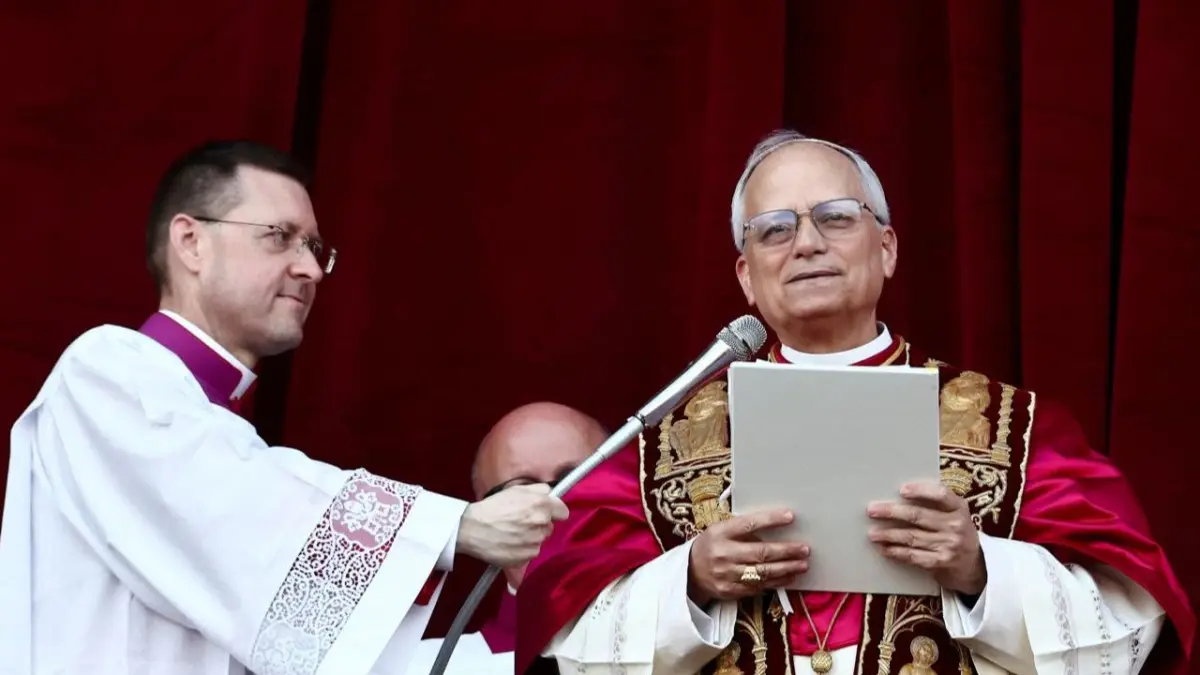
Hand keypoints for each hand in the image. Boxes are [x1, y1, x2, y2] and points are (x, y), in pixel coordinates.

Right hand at [457, 483, 568, 566]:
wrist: (472, 528)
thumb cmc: (492, 508)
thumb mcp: (515, 489)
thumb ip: (538, 489)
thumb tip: (551, 493)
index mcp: (541, 504)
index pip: (563, 512)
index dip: (554, 511)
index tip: (546, 512)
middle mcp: (541, 523)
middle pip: (550, 526)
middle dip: (540, 524)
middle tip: (521, 521)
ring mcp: (534, 542)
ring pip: (540, 540)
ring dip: (531, 537)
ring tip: (513, 532)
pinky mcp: (526, 557)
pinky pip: (531, 553)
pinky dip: (523, 549)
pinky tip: (510, 543)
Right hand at [687, 508, 808, 605]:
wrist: (689, 573)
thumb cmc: (711, 546)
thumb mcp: (719, 531)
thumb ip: (741, 529)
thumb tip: (774, 526)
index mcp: (719, 533)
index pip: (748, 524)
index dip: (770, 520)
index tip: (790, 516)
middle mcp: (723, 554)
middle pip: (760, 552)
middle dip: (786, 551)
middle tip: (804, 548)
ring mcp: (727, 575)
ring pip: (763, 572)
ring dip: (786, 568)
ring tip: (803, 564)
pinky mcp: (731, 591)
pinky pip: (759, 587)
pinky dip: (777, 582)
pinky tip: (789, 576)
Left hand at [867, 480, 985, 594]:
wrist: (973, 566)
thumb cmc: (955, 532)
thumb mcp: (954, 514)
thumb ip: (935, 504)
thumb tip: (898, 495)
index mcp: (959, 507)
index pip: (940, 494)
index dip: (920, 491)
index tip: (902, 490)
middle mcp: (956, 525)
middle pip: (918, 516)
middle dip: (892, 512)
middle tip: (872, 510)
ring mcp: (950, 545)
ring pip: (912, 537)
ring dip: (889, 535)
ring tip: (873, 533)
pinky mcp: (942, 562)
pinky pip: (914, 556)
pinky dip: (897, 552)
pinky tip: (885, 549)